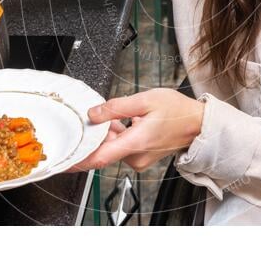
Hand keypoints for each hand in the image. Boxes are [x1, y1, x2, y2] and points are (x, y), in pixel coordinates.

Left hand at [69, 88, 204, 172]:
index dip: (78, 159)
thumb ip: (116, 107)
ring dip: (108, 133)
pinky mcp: (141, 157)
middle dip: (96, 134)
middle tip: (97, 115)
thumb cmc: (177, 111)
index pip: (98, 158)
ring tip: (119, 115)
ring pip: (112, 147)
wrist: (198, 124)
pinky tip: (125, 122)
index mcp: (135, 143)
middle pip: (103, 149)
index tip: (63, 158)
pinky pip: (121, 148)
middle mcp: (135, 156)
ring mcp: (138, 159)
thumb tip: (93, 114)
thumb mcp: (145, 100)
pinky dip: (118, 136)